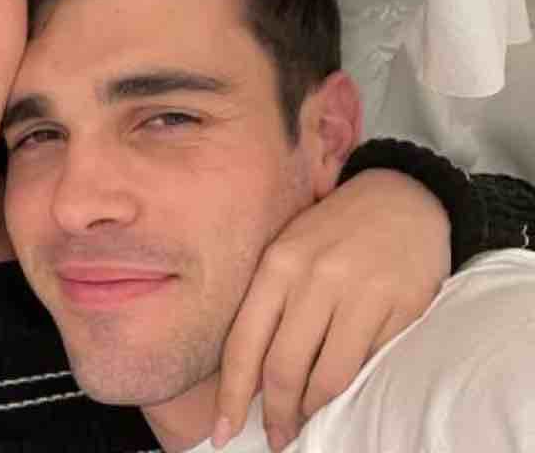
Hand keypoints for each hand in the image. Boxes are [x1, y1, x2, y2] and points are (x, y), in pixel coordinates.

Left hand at [212, 169, 449, 450]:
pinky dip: (351, 388)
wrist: (403, 197)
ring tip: (306, 423)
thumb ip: (268, 304)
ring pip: (328, 374)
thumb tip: (246, 375)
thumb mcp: (288, 252)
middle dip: (275, 412)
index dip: (232, 394)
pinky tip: (341, 397)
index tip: (223, 430)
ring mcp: (360, 291)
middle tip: (277, 436)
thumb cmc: (333, 232)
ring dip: (313, 408)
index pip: (243, 343)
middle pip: (282, 366)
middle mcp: (314, 277)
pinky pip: (369, 362)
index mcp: (276, 264)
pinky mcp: (402, 304)